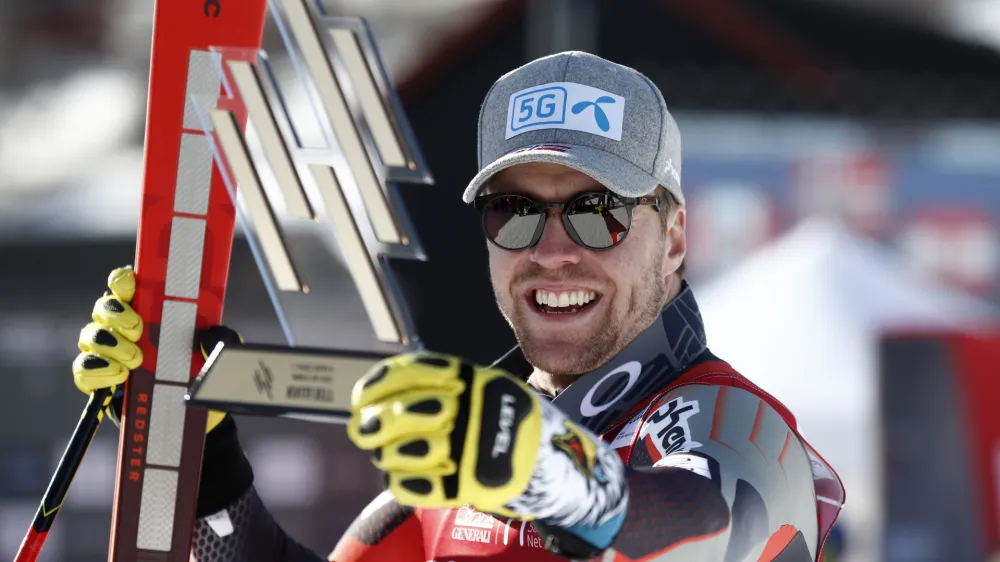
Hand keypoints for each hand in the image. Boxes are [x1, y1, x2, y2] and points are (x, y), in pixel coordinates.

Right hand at [71, 266, 231, 431]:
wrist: (193, 418)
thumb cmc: (202, 376)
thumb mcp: (219, 356)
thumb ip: (221, 339)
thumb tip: (210, 331)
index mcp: (151, 313)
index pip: (127, 287)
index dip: (123, 281)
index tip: (130, 286)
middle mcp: (124, 329)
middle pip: (103, 307)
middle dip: (116, 314)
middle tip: (138, 330)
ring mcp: (108, 354)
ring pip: (91, 336)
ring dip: (109, 343)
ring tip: (136, 360)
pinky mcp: (100, 381)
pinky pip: (84, 369)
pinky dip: (98, 370)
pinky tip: (119, 376)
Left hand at [347, 351, 550, 518]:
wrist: (555, 463)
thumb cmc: (508, 422)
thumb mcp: (484, 386)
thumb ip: (440, 384)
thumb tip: (377, 392)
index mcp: (472, 380)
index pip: (412, 372)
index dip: (378, 384)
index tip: (361, 395)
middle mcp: (471, 410)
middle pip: (401, 412)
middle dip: (374, 422)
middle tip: (363, 428)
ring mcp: (470, 449)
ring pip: (403, 450)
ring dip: (386, 453)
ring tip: (387, 453)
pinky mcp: (468, 485)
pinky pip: (416, 485)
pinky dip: (402, 480)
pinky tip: (401, 474)